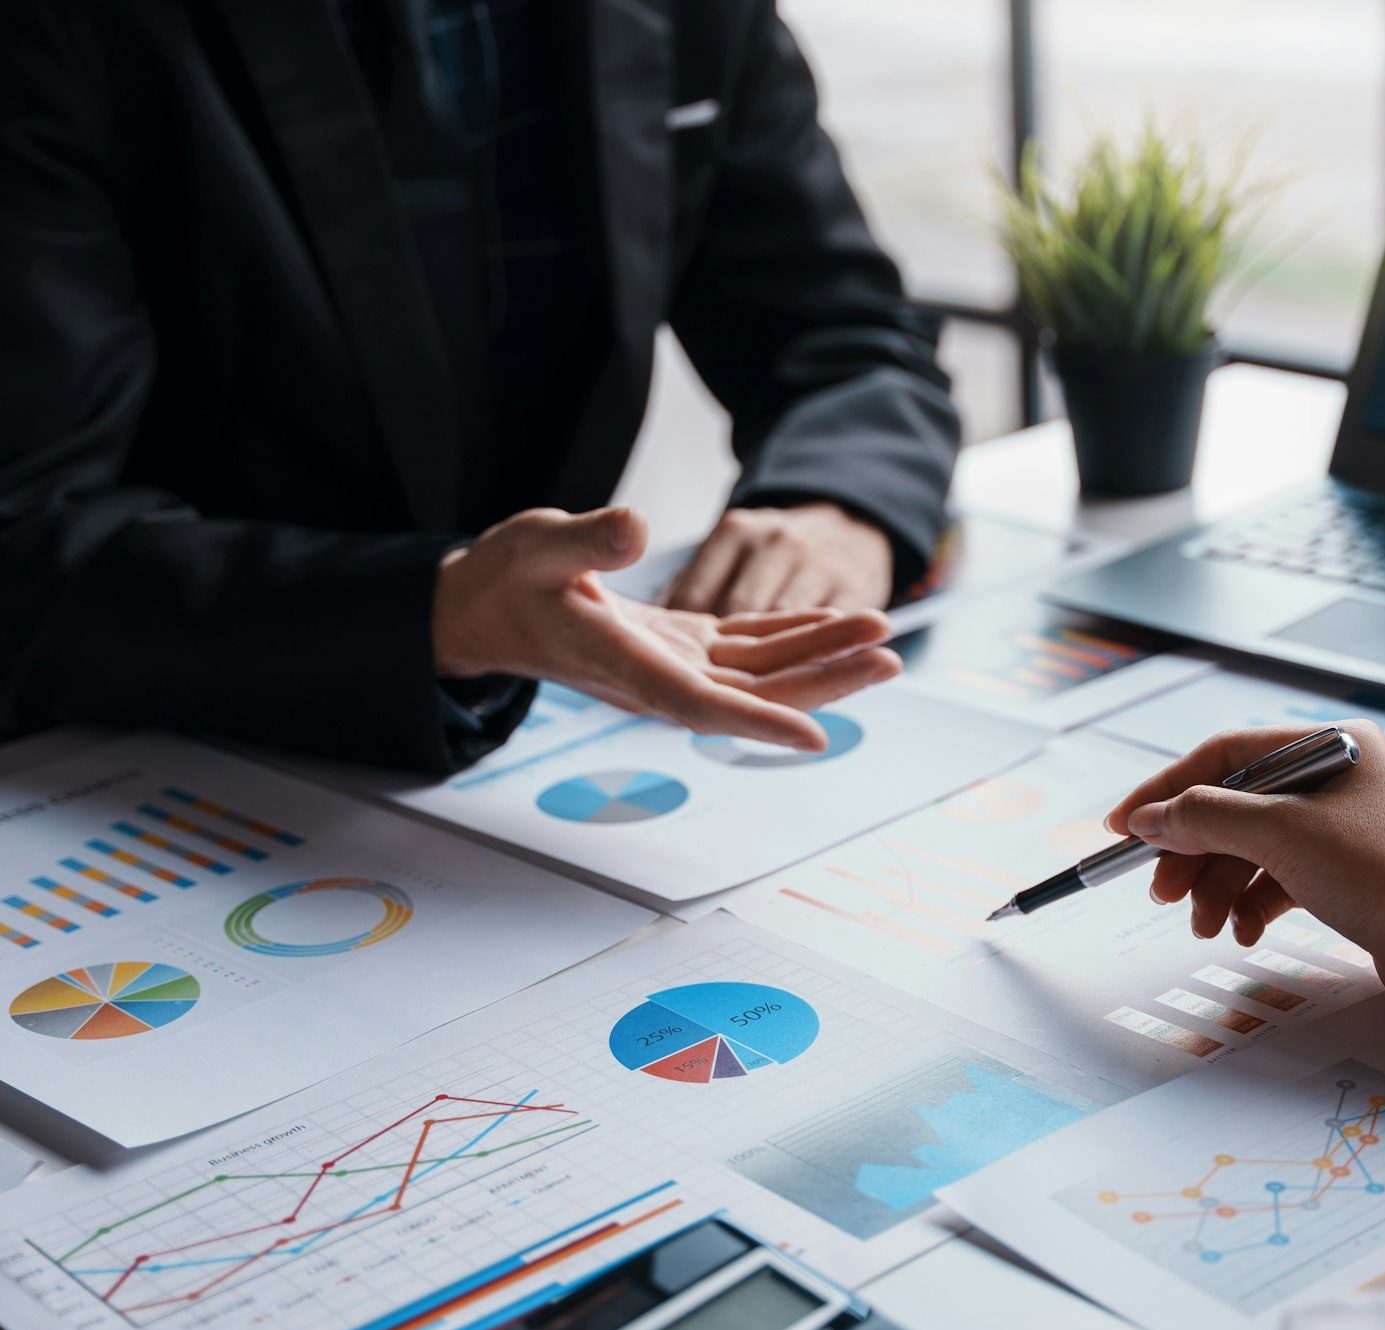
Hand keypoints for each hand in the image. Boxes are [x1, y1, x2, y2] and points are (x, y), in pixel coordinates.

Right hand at [433, 506, 900, 748]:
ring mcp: (674, 664)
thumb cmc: (504, 579)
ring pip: (762, 674)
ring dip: (823, 658)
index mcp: (625, 664)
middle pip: (755, 695)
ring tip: (882, 634)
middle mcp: (659, 677)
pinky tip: (835, 623)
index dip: (760, 724)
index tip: (816, 737)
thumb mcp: (537, 544)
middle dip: (826, 681)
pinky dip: (793, 636)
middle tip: (888, 657)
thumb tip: (634, 526)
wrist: (484, 608)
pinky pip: (748, 649)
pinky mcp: (681, 646)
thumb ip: (586, 539)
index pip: (701, 704)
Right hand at [1105, 723, 1384, 1018]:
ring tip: (1202, 924)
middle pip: (1236, 804)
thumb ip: (1207, 819)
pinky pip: (1279, 879)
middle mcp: (1339, 778)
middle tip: (1161, 891)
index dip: (1168, 789)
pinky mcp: (1349, 876)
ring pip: (1253, 847)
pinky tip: (1242, 932)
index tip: (1125, 828)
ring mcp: (1344, 829)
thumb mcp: (1285, 837)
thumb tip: (1148, 819)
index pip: (1227, 754)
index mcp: (1332, 744)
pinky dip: (1252, 904)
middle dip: (1193, 850)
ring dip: (1218, 886)